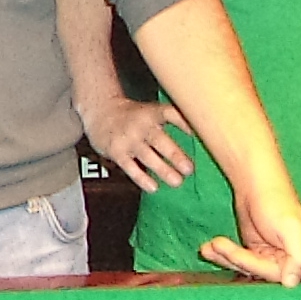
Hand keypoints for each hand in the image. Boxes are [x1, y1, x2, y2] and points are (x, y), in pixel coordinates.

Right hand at [77, 94, 195, 192]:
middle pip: (159, 139)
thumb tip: (200, 140)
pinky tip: (154, 187)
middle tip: (189, 169)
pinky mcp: (117, 152)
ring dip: (163, 170)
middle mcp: (141, 125)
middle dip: (175, 155)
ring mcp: (128, 139)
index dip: (184, 123)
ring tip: (177, 182)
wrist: (100, 113)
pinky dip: (142, 178)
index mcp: (152, 112)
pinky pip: (131, 167)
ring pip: (147, 156)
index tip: (198, 134)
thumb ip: (170, 122)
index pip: (170, 113)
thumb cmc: (133, 116)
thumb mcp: (151, 112)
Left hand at [203, 185, 300, 287]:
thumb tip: (291, 283)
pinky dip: (222, 256)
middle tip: (217, 245)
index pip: (282, 276)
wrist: (257, 186)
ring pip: (246, 270)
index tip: (238, 256)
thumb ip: (298, 256)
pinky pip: (238, 263)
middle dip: (236, 260)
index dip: (260, 267)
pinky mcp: (255, 258)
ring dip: (225, 257)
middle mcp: (293, 265)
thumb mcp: (292, 227)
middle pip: (261, 274)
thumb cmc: (278, 203)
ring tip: (211, 245)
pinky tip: (208, 249)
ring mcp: (273, 262)